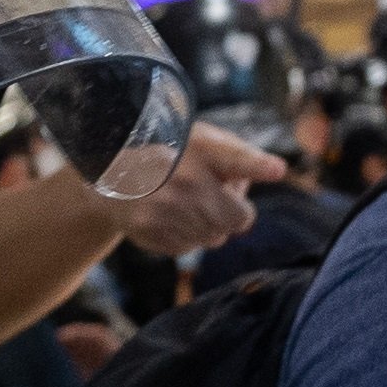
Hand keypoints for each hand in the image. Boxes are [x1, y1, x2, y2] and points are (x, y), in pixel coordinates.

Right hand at [114, 122, 270, 259]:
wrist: (110, 169)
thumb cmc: (171, 151)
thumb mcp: (204, 138)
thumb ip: (240, 155)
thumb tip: (267, 178)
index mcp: (201, 150)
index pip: (236, 159)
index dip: (257, 165)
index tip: (275, 169)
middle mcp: (184, 180)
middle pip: (239, 219)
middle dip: (234, 212)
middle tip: (216, 197)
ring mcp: (166, 210)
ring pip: (215, 238)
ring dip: (209, 226)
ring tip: (187, 203)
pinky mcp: (151, 232)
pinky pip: (189, 248)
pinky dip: (186, 236)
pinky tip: (170, 215)